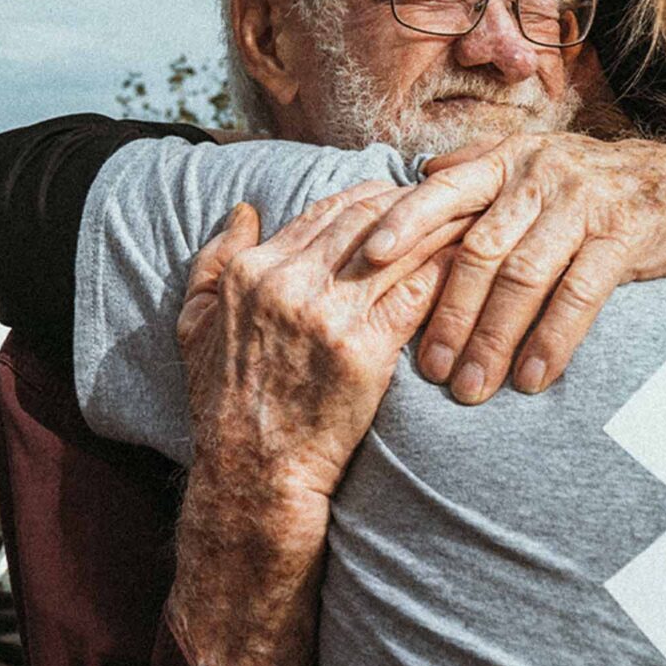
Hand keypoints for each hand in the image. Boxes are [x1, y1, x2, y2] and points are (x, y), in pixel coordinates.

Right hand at [177, 179, 465, 499]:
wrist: (254, 470)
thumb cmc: (224, 402)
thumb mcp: (194, 323)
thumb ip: (214, 259)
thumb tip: (244, 210)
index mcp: (252, 272)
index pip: (324, 209)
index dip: (370, 196)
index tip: (401, 195)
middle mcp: (288, 284)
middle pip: (366, 219)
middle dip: (412, 202)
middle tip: (449, 198)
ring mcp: (328, 315)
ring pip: (398, 248)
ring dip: (439, 228)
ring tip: (472, 219)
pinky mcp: (364, 349)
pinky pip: (418, 292)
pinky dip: (447, 271)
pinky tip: (471, 265)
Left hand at [356, 133, 665, 403]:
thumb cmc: (598, 191)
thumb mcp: (538, 166)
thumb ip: (481, 172)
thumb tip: (420, 173)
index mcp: (509, 159)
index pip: (445, 190)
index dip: (406, 223)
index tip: (370, 261)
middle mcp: (541, 174)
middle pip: (479, 250)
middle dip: (449, 314)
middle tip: (429, 370)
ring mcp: (584, 202)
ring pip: (523, 277)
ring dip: (494, 339)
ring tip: (472, 389)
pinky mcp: (624, 233)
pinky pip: (579, 294)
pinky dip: (553, 340)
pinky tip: (534, 378)